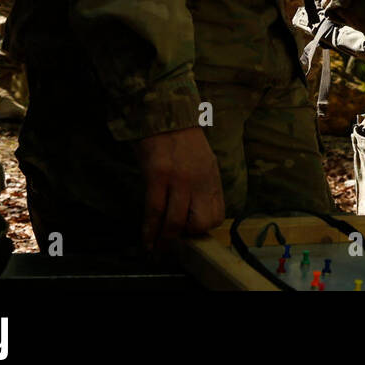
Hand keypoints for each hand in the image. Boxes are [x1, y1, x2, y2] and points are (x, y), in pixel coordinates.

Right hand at [136, 126, 225, 252]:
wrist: (163, 114)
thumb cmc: (180, 139)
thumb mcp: (202, 161)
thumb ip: (201, 185)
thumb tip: (194, 212)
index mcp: (212, 177)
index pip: (217, 215)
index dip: (202, 229)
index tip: (189, 234)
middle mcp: (200, 180)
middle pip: (200, 223)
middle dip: (186, 238)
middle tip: (173, 243)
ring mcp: (180, 178)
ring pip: (175, 222)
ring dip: (165, 241)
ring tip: (157, 250)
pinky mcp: (158, 175)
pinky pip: (154, 211)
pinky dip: (150, 230)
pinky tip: (146, 240)